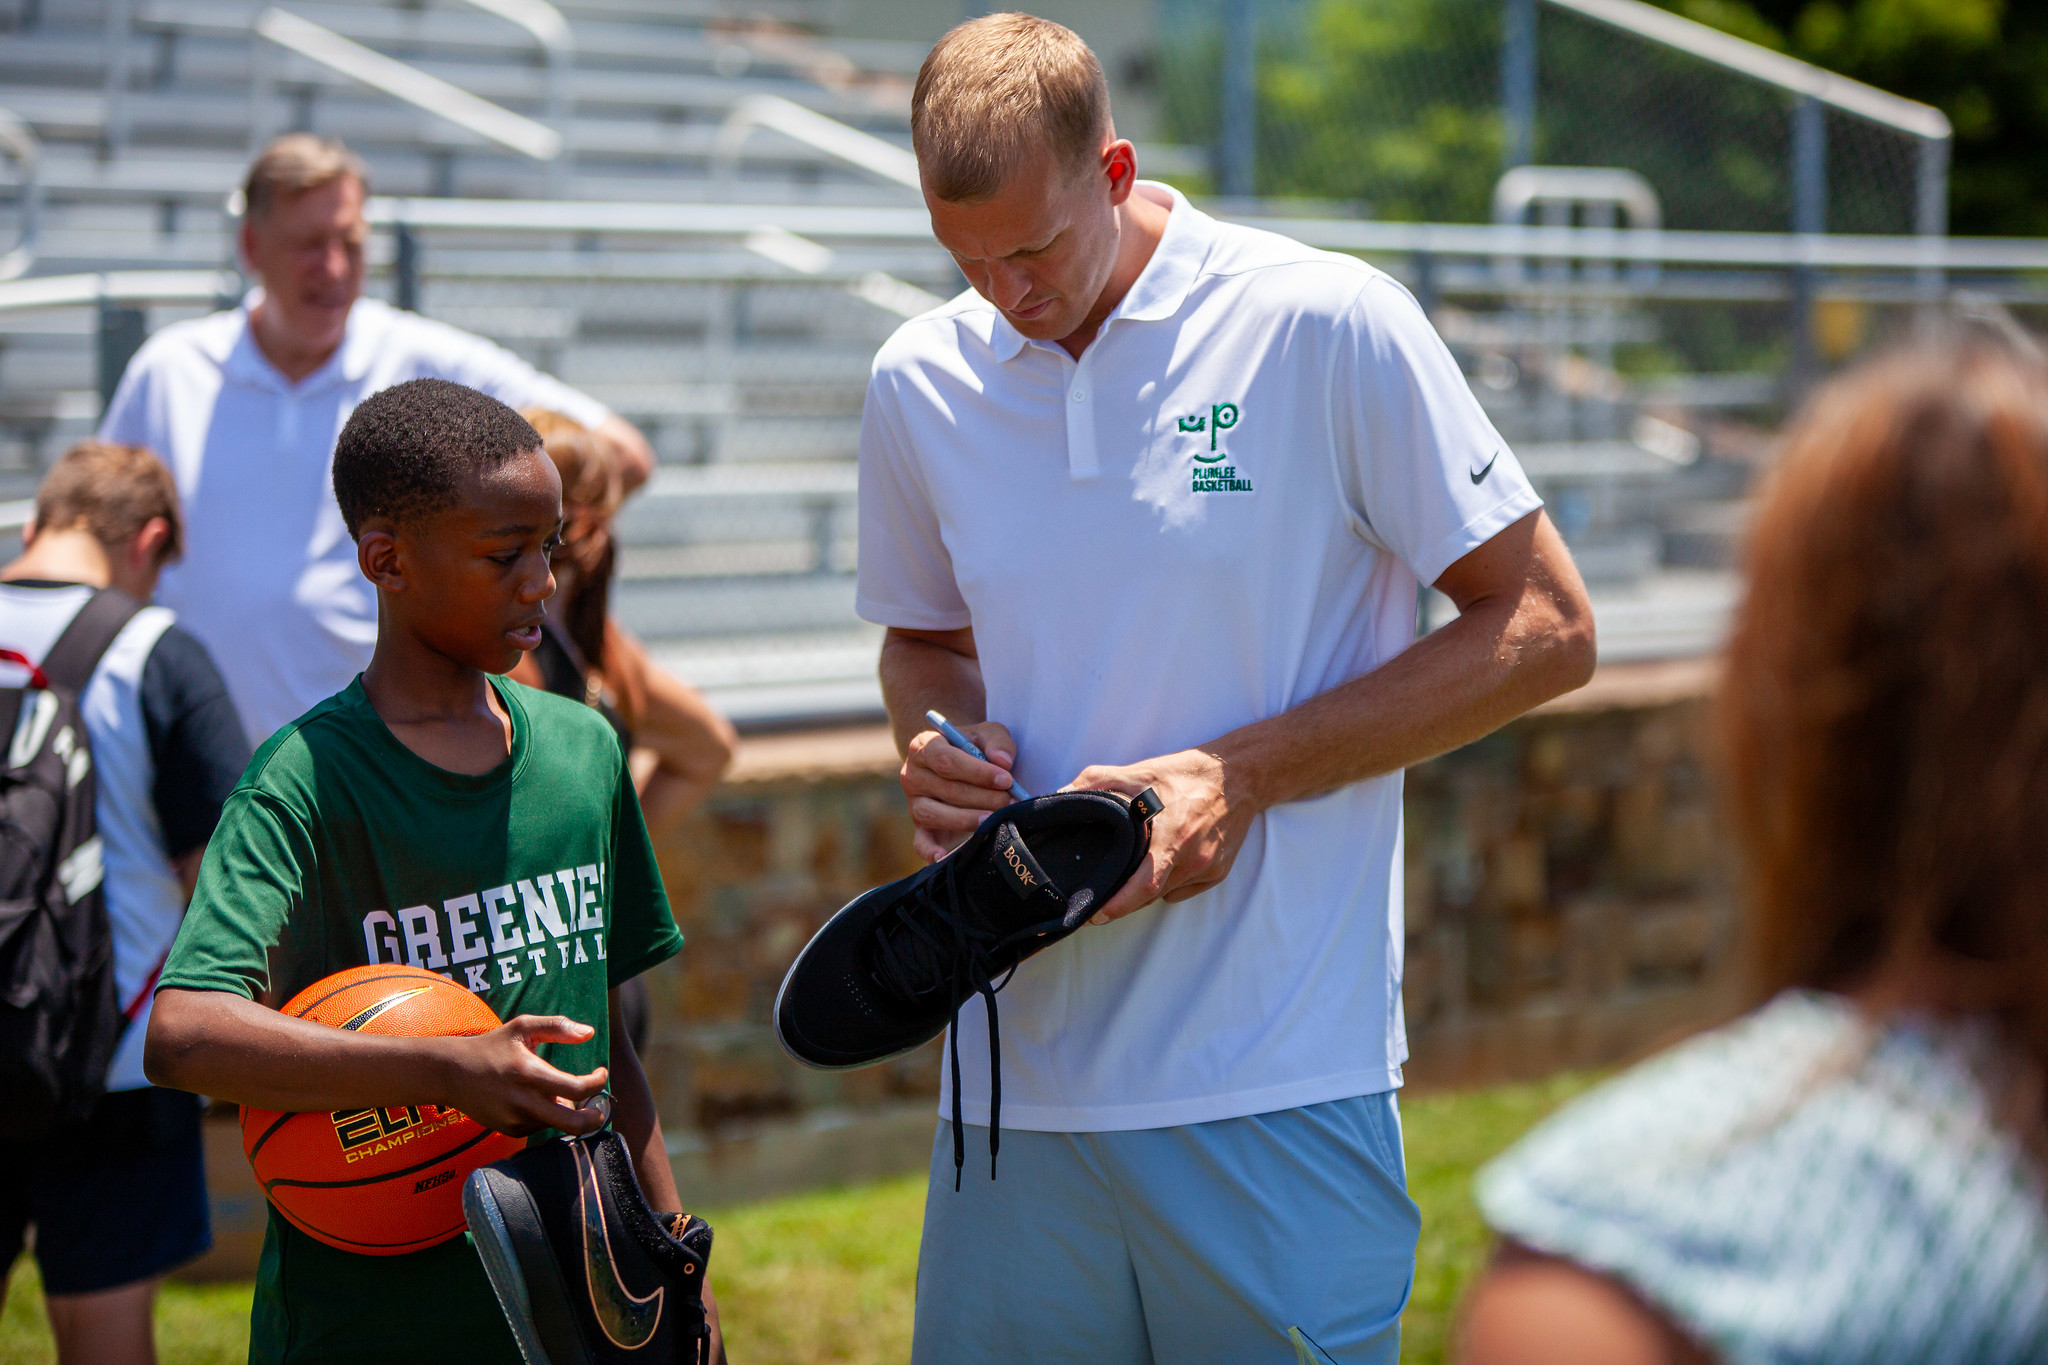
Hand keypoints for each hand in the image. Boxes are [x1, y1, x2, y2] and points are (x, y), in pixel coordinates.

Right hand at [437, 1015, 610, 1136]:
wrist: (452, 1073)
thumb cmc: (492, 1046)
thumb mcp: (522, 1027)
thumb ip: (558, 1026)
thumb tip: (589, 1033)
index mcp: (529, 1072)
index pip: (577, 1088)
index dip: (597, 1083)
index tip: (600, 1073)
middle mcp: (523, 1100)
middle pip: (573, 1123)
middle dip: (594, 1119)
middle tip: (599, 1109)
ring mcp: (515, 1119)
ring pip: (557, 1125)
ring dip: (566, 1112)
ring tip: (555, 1093)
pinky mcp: (509, 1130)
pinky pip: (540, 1128)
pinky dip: (546, 1117)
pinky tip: (535, 1100)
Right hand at [900, 720, 1019, 861]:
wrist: (958, 763)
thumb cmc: (973, 747)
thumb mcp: (986, 734)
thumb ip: (996, 742)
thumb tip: (1003, 761)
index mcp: (924, 746)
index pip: (946, 760)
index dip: (977, 772)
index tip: (1006, 779)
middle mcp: (912, 775)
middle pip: (946, 789)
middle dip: (982, 797)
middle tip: (1010, 801)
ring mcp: (913, 803)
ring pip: (934, 814)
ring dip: (966, 820)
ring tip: (993, 821)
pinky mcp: (920, 828)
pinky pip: (920, 842)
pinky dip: (930, 851)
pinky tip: (944, 857)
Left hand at [1065, 748, 1257, 922]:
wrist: (1240, 775)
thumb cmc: (1190, 773)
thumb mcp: (1142, 771)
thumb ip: (1098, 781)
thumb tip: (1062, 794)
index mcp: (1173, 837)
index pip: (1144, 885)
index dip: (1119, 905)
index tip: (1096, 914)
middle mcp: (1193, 858)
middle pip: (1151, 895)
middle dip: (1125, 900)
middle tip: (1102, 898)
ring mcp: (1208, 868)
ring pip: (1167, 892)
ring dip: (1147, 889)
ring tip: (1133, 870)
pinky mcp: (1219, 872)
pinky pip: (1184, 888)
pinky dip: (1170, 883)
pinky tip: (1165, 862)